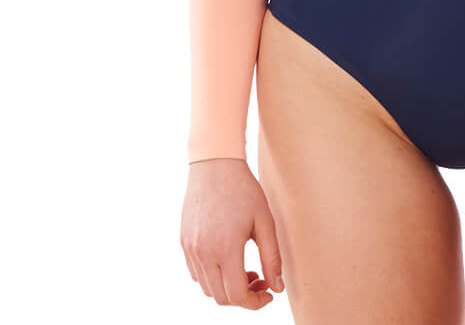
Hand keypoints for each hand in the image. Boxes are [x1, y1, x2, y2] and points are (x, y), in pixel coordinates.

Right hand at [181, 157, 284, 308]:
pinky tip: (227, 260)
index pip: (237, 295)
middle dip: (243, 297)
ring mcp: (191, 248)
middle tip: (261, 281)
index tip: (268, 294)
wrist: (215, 163)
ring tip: (246, 270)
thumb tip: (278, 287)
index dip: (254, 302)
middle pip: (221, 297)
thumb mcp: (264, 221)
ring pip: (207, 288)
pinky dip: (213, 277)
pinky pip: (196, 273)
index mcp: (225, 248)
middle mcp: (204, 252)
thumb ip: (271, 256)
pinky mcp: (184, 242)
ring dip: (227, 288)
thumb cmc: (244, 188)